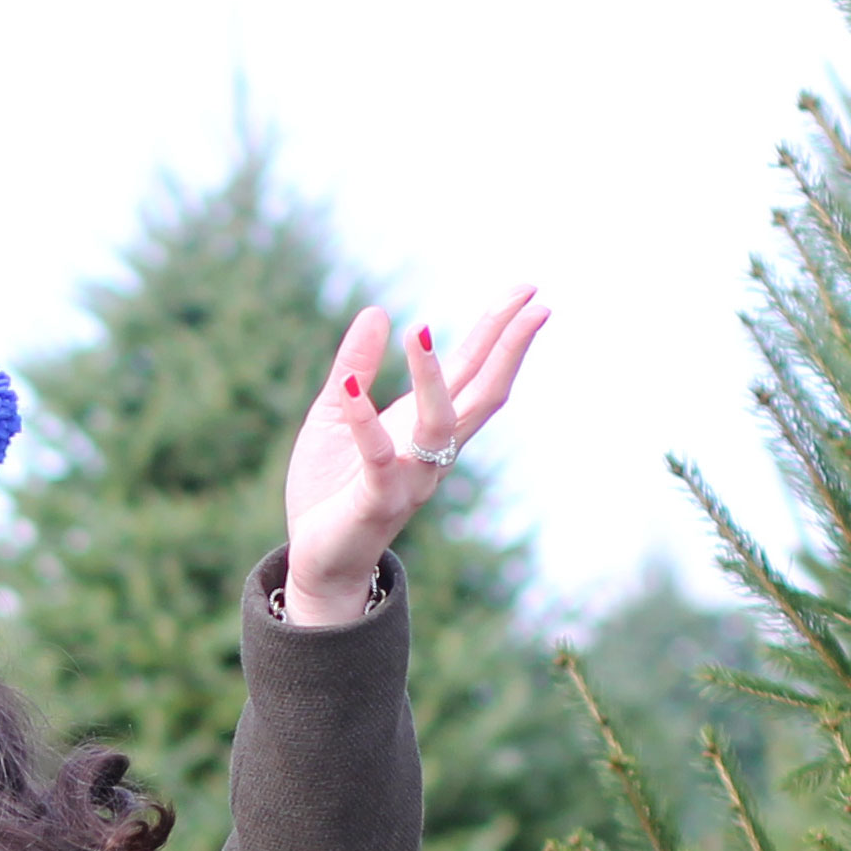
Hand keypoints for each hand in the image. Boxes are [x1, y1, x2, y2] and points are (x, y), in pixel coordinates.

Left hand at [282, 290, 547, 623]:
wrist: (316, 558)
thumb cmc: (330, 488)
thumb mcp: (336, 414)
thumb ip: (356, 367)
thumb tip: (377, 311)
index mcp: (426, 427)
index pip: (474, 373)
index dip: (500, 333)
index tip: (527, 292)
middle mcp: (431, 452)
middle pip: (481, 394)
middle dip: (508, 348)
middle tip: (534, 303)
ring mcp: (409, 478)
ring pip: (438, 424)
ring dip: (432, 378)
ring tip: (419, 330)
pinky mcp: (375, 500)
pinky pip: (376, 457)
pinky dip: (362, 422)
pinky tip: (350, 390)